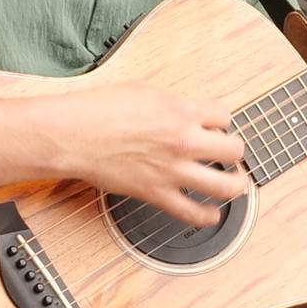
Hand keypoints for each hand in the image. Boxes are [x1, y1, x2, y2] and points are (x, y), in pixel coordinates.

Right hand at [45, 81, 251, 226]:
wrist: (71, 135)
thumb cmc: (98, 110)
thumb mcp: (143, 90)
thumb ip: (171, 102)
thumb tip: (184, 109)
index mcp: (181, 111)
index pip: (224, 116)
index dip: (221, 122)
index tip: (216, 127)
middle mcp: (183, 141)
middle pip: (234, 150)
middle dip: (233, 151)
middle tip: (228, 155)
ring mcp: (172, 170)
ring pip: (226, 186)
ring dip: (235, 185)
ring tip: (235, 184)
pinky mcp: (157, 193)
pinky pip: (192, 213)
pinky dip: (207, 217)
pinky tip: (212, 214)